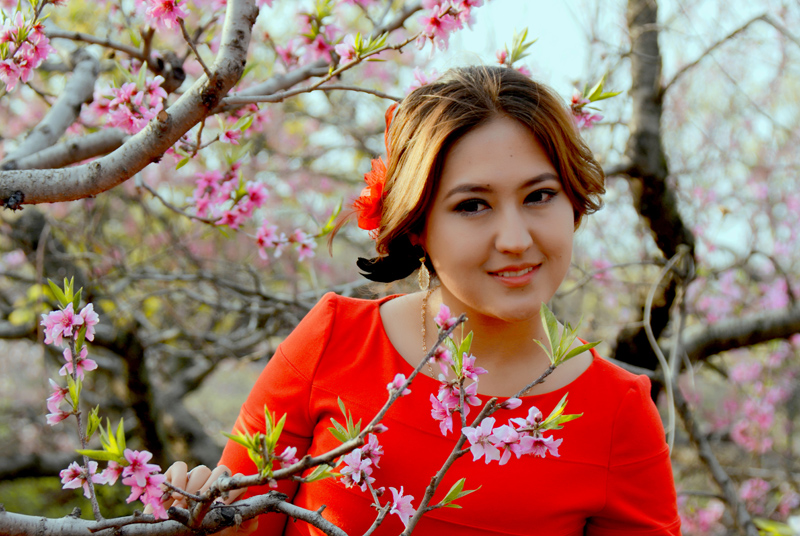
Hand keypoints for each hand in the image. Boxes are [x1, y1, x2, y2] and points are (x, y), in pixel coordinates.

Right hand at [144, 462, 258, 534]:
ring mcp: (195, 476)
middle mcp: (212, 480)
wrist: (181, 535)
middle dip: (212, 490)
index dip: (232, 490)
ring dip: (194, 489)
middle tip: (202, 508)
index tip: (222, 505)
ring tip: (184, 507)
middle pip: (221, 471)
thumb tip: (254, 517)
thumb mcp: (230, 530)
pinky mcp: (176, 475)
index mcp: (228, 490)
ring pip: (202, 470)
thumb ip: (245, 523)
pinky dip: (177, 479)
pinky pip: (180, 467)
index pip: (237, 480)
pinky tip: (174, 497)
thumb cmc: (208, 531)